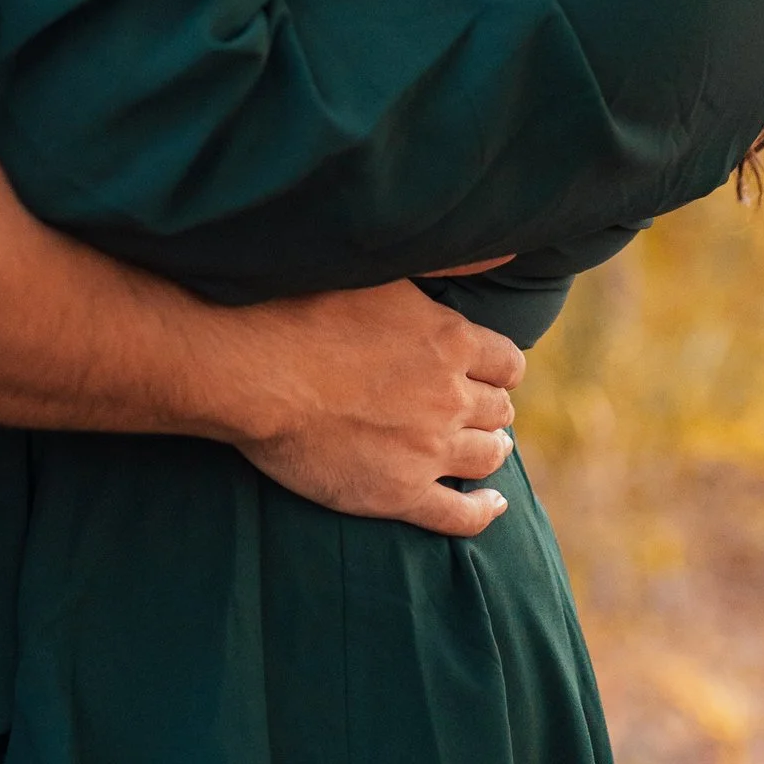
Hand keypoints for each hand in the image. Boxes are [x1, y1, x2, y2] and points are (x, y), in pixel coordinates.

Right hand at [225, 281, 525, 537]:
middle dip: (490, 409)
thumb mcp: (383, 273)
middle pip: (497, 410)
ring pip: (486, 457)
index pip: (507, 363)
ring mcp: (428, 450)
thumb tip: (509, 247)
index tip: (488, 374)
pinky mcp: (399, 493)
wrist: (254, 371)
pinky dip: (483, 512)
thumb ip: (448, 266)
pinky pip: (459, 516)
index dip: (499, 370)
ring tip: (488, 450)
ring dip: (490, 451)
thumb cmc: (303, 308)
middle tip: (475, 411)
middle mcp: (450, 397)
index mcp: (450, 342)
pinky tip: (492, 506)